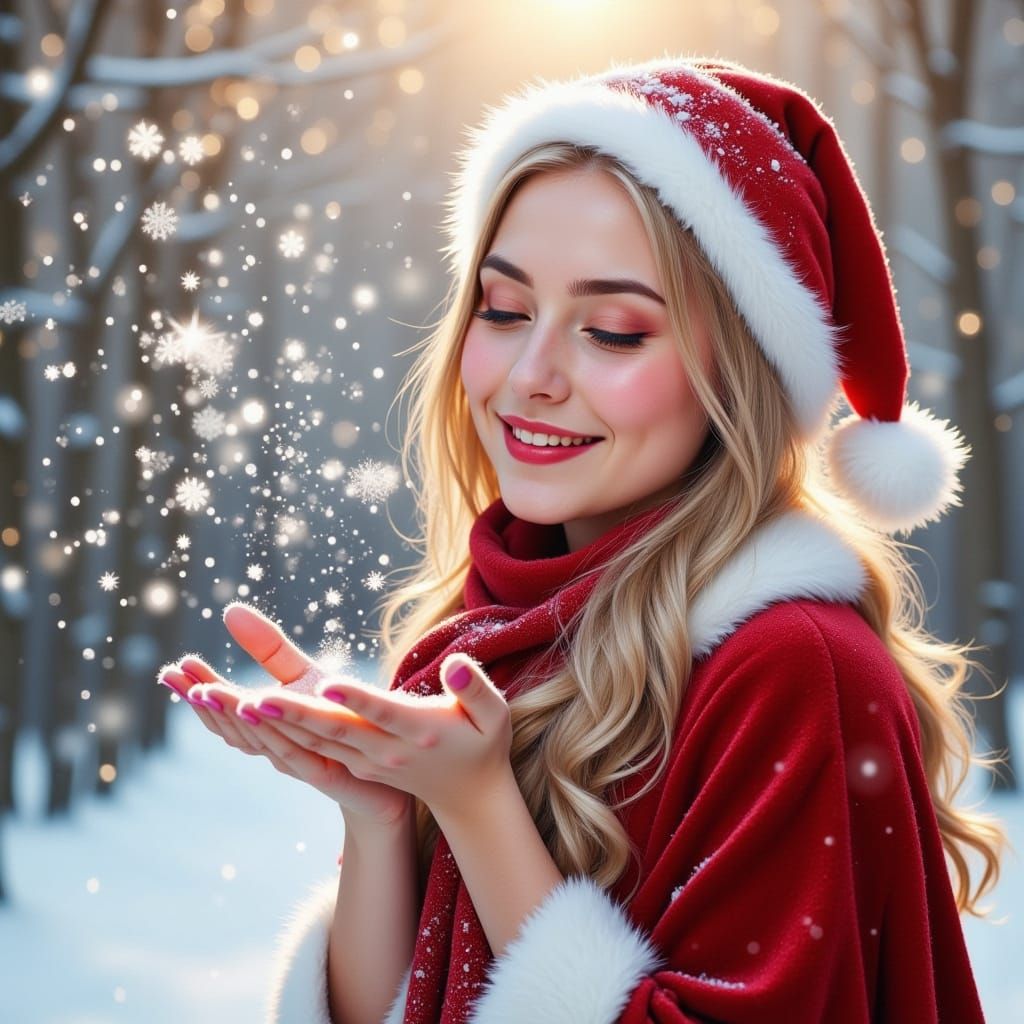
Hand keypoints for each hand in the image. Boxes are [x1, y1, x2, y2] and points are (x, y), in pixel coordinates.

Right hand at [157, 604, 413, 828]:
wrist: (392, 776)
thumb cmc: (344, 720)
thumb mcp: (306, 677)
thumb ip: (268, 649)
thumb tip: (230, 608)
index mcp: (268, 728)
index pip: (225, 710)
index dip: (198, 690)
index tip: (171, 668)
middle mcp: (277, 748)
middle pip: (233, 726)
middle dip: (204, 700)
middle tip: (176, 674)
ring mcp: (301, 763)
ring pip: (260, 738)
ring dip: (232, 713)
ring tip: (208, 690)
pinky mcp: (329, 771)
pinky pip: (297, 749)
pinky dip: (276, 727)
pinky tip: (260, 702)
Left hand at [233, 654, 513, 822]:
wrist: (468, 796)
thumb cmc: (483, 744)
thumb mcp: (492, 715)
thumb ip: (476, 689)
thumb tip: (457, 665)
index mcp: (418, 732)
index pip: (381, 714)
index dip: (354, 701)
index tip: (325, 685)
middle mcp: (385, 751)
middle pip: (332, 731)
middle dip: (291, 715)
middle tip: (250, 698)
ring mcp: (364, 761)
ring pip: (311, 742)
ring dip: (268, 725)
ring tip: (229, 700)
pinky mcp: (351, 763)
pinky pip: (308, 748)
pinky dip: (275, 734)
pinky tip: (241, 713)